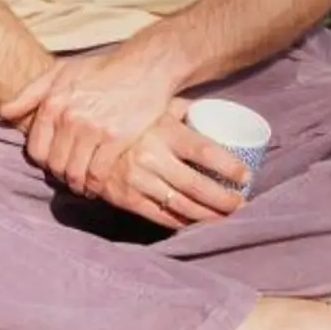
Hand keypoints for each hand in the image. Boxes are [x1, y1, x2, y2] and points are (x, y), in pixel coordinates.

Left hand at [0, 48, 180, 197]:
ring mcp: (93, 129)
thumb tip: (2, 113)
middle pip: (55, 165)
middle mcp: (69, 117)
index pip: (36, 150)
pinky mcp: (116, 139)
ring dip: (78, 184)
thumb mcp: (61, 72)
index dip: (44, 162)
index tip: (54, 164)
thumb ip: (29, 94)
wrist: (145, 66)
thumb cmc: (102, 70)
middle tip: (71, 177)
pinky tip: (99, 185)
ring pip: (74, 173)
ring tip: (83, 185)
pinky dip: (96, 185)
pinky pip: (98, 174)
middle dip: (61, 175)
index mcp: (52, 102)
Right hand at [95, 115, 251, 230]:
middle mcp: (152, 157)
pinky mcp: (125, 196)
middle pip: (198, 186)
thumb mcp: (157, 106)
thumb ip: (183, 111)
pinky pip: (159, 216)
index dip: (229, 167)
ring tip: (225, 217)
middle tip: (241, 204)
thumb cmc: (131, 116)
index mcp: (165, 132)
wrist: (84, 128)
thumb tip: (214, 114)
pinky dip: (181, 223)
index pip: (206, 152)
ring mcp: (138, 179)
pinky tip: (195, 223)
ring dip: (208, 216)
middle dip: (225, 200)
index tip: (246, 176)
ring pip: (182, 205)